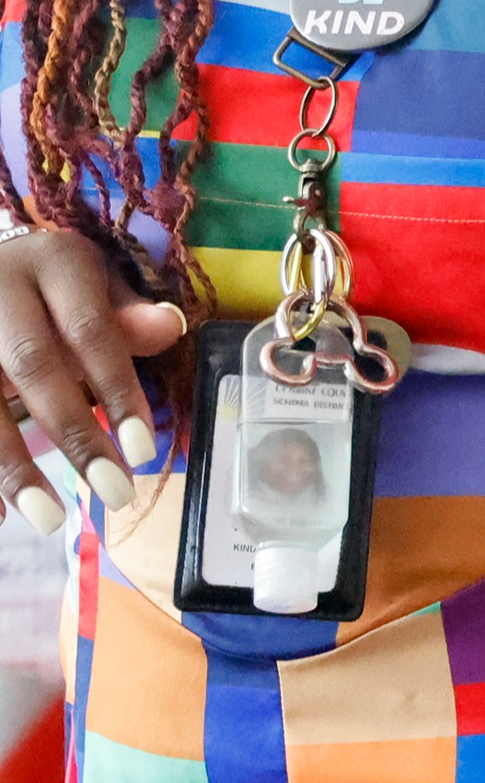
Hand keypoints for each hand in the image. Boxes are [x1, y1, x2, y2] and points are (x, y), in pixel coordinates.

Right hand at [0, 227, 183, 530]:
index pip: (90, 330)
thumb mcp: (93, 284)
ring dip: (11, 464)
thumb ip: (126, 316)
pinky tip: (0, 516)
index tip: (144, 451)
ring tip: (49, 519)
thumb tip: (170, 327)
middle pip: (32, 364)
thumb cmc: (52, 285)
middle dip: (74, 433)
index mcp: (52, 263)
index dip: (117, 389)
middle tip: (115, 493)